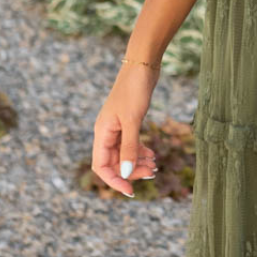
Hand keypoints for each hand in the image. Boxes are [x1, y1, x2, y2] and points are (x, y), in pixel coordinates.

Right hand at [92, 64, 159, 196]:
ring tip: (155, 165)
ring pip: (124, 155)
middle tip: (153, 172)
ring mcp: (117, 128)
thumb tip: (125, 173)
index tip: (131, 190)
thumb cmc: (134, 89)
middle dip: (131, 171)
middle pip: (114, 163)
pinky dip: (141, 152)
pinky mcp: (128, 122)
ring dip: (138, 163)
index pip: (101, 166)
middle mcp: (107, 132)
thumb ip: (129, 148)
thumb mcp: (133, 121)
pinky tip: (152, 154)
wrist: (142, 66)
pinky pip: (131, 145)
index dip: (114, 180)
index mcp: (102, 133)